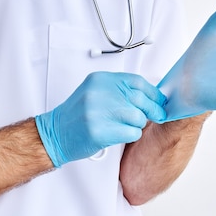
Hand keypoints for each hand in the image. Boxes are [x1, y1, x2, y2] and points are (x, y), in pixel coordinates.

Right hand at [35, 72, 166, 166]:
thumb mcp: (96, 92)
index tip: (160, 100)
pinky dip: (132, 135)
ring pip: (138, 117)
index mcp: (100, 80)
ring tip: (127, 126)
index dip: (154, 92)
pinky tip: (122, 134)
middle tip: (157, 115)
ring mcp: (98, 112)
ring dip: (138, 124)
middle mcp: (99, 92)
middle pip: (140, 99)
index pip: (137, 81)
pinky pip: (131, 132)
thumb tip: (152, 95)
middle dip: (153, 110)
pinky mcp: (99, 131)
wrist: (55, 133)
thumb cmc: (78, 115)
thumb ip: (120, 90)